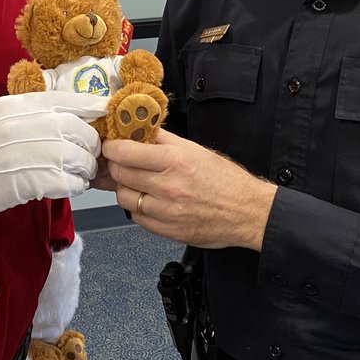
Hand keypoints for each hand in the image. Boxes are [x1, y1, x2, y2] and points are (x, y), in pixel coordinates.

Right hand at [0, 91, 107, 218]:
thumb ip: (26, 113)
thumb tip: (63, 117)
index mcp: (16, 105)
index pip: (65, 100)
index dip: (89, 107)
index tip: (103, 112)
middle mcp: (26, 124)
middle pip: (79, 131)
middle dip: (90, 145)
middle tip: (88, 156)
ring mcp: (29, 152)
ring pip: (78, 158)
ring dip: (85, 169)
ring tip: (80, 175)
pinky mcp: (30, 181)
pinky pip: (69, 182)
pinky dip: (75, 185)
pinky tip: (70, 187)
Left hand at [101, 128, 277, 250]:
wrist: (248, 212)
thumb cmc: (225, 180)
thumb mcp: (195, 150)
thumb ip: (162, 139)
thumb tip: (137, 128)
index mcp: (174, 162)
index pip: (124, 152)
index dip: (112, 147)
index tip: (112, 146)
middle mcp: (168, 187)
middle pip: (120, 174)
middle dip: (117, 166)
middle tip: (125, 163)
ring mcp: (165, 212)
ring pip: (124, 197)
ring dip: (126, 188)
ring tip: (140, 183)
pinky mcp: (166, 231)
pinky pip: (136, 217)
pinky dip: (138, 208)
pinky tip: (150, 200)